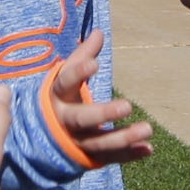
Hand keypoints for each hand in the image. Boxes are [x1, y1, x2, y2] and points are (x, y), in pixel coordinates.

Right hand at [43, 30, 152, 167]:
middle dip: (103, 113)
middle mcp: (65, 120)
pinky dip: (129, 155)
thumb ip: (83, 56)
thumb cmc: (61, 96)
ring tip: (149, 128)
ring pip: (99, 143)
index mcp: (59, 95)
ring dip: (124, 137)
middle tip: (128, 105)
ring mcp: (76, 141)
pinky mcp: (88, 157)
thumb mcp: (66, 76)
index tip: (96, 63)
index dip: (79, 72)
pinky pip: (109, 157)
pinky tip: (148, 148)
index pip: (66, 82)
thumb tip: (99, 32)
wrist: (41, 134)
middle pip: (82, 119)